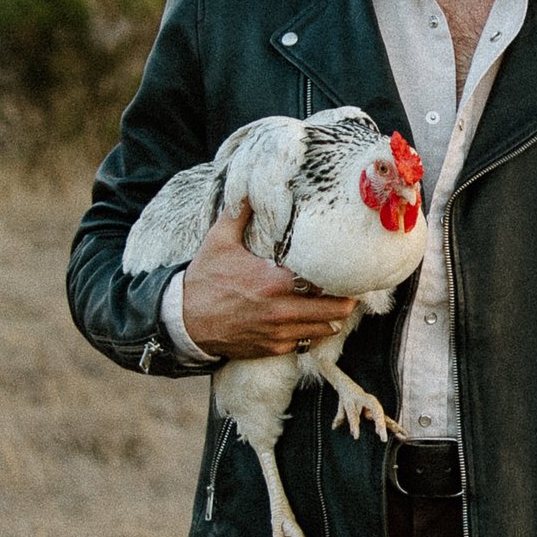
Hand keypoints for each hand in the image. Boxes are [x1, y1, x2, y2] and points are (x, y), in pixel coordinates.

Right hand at [173, 200, 357, 360]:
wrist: (183, 321)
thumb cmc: (203, 279)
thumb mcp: (219, 241)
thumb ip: (240, 213)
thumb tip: (251, 188)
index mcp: (274, 281)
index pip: (323, 280)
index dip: (340, 274)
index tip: (349, 267)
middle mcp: (281, 310)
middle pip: (335, 309)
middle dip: (347, 299)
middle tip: (353, 288)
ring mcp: (278, 332)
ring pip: (325, 328)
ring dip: (333, 316)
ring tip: (338, 304)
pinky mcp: (272, 348)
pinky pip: (305, 342)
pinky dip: (312, 331)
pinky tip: (312, 319)